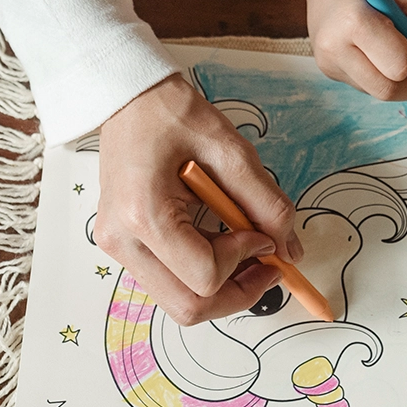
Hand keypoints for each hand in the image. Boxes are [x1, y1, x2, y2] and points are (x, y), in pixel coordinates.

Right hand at [94, 74, 301, 324]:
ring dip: (220, 286)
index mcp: (144, 215)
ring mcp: (116, 247)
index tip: (264, 233)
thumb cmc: (173, 115)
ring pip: (178, 301)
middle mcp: (122, 241)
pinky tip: (219, 241)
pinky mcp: (122, 246)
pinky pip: (169, 281)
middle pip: (188, 307)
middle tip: (268, 266)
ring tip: (244, 249)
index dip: (246, 260)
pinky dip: (201, 274)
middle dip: (237, 293)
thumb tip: (290, 250)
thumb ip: (266, 203)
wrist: (128, 99)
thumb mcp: (231, 150)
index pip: (205, 276)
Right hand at [302, 0, 406, 101]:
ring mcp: (327, 63)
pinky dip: (380, 74)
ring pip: (378, 92)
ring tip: (390, 45)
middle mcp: (333, 49)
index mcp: (354, 22)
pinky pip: (366, 86)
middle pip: (387, 90)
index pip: (399, 66)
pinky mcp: (327, 71)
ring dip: (396, 78)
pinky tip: (373, 48)